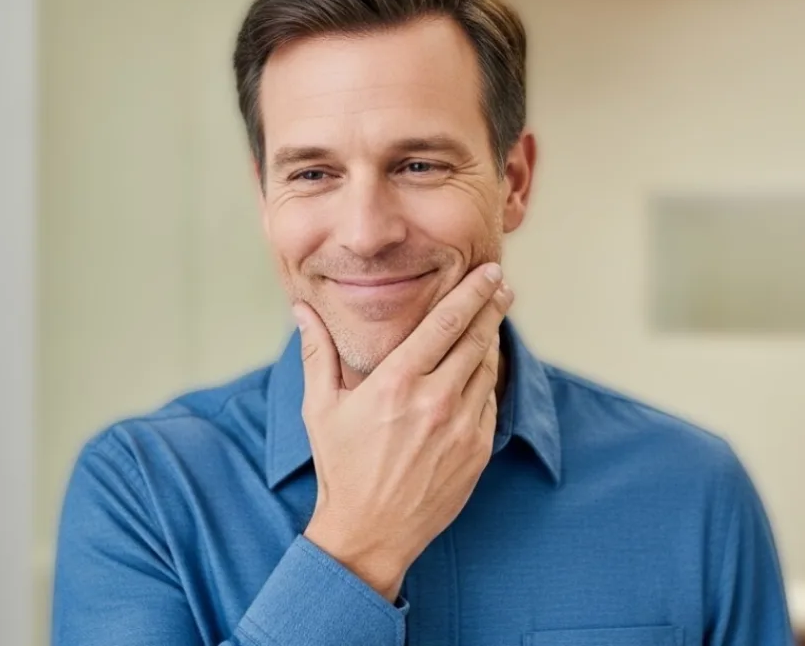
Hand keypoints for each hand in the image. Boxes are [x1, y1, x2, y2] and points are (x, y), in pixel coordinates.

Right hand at [295, 263, 512, 601]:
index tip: (488, 272)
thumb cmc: (341, 467)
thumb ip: (317, 354)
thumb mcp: (320, 408)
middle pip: (477, 339)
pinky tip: (481, 369)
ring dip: (492, 340)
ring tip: (494, 319)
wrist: (369, 532)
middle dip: (492, 306)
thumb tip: (302, 311)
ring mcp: (461, 427)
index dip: (472, 292)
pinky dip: (487, 381)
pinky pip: (489, 402)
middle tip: (502, 285)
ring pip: (487, 369)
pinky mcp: (477, 450)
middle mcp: (435, 401)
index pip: (446, 323)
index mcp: (396, 383)